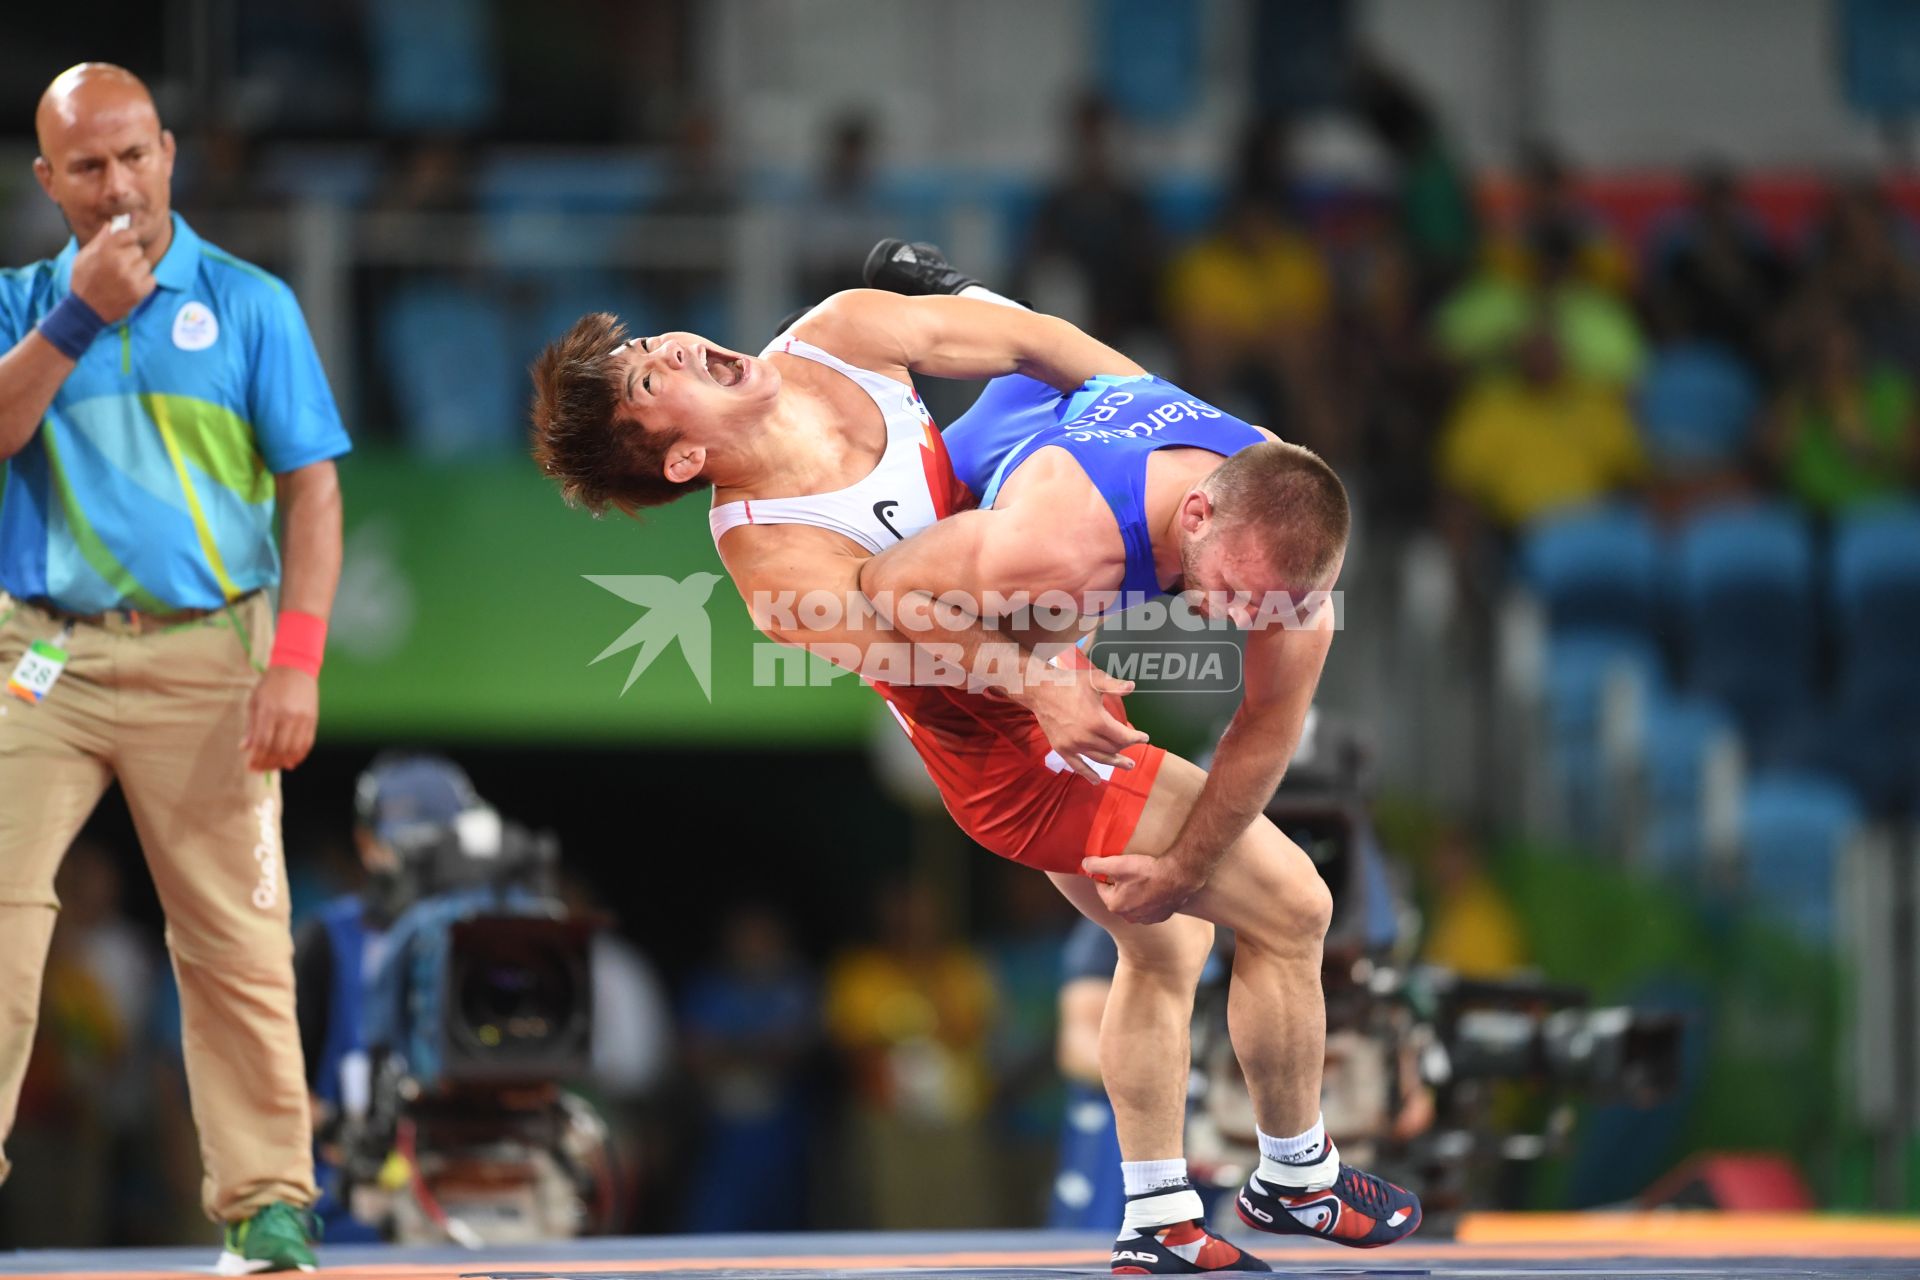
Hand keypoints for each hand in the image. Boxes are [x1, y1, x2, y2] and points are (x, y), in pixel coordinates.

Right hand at [68, 220, 154, 322]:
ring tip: (125, 277)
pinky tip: (132, 286)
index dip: (129, 238)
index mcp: (105, 251)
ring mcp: (130, 278)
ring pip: (145, 264)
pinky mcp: (139, 291)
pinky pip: (151, 279)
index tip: (127, 243)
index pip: (128, 234)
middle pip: (138, 250)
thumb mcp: (84, 256)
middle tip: (120, 266)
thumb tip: (111, 225)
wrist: (87, 309)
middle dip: (131, 256)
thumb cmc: (84, 280)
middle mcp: (119, 262)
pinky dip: (144, 282)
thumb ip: (100, 240)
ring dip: (138, 269)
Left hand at [243, 666, 318, 771]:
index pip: (263, 742)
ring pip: (294, 749)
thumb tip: (245, 748)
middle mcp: (288, 716)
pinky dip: (299, 755)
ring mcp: (303, 718)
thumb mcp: (255, 702)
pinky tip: (290, 761)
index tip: (250, 766)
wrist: (296, 668)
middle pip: (278, 749)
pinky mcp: (313, 719)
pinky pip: (307, 743)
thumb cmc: (271, 684)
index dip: (256, 758)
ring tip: (274, 766)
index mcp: (270, 711)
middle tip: (260, 769)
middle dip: (268, 763)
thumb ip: (251, 726)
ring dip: (283, 762)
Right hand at [1019, 664, 1147, 782]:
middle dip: (1125, 747)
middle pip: (1113, 748)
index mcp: (1098, 721)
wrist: (1041, 691)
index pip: (1123, 736)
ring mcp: (1074, 745)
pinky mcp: (1062, 748)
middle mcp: (1087, 737)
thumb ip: (1114, 685)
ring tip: (1128, 766)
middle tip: (1132, 745)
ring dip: (1115, 762)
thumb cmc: (1069, 683)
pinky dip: (1087, 774)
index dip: (1136, 738)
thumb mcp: (1094, 679)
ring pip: (1100, 758)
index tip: (1145, 738)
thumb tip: (1132, 687)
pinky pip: (1077, 765)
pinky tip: (1097, 780)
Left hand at [1081, 853, 1201, 924]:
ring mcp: (1145, 919)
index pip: (1101, 886)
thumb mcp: (1118, 864)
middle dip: (1121, 884)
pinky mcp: (1160, 917)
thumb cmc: (1147, 871)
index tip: (1116, 865)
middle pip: (1117, 896)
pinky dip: (1149, 898)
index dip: (1107, 874)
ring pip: (1133, 902)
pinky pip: (1148, 907)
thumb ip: (1096, 865)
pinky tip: (1155, 887)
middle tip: (1132, 870)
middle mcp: (1128, 917)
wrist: (1179, 877)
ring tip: (1144, 877)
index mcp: (1114, 905)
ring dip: (1135, 892)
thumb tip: (1084, 864)